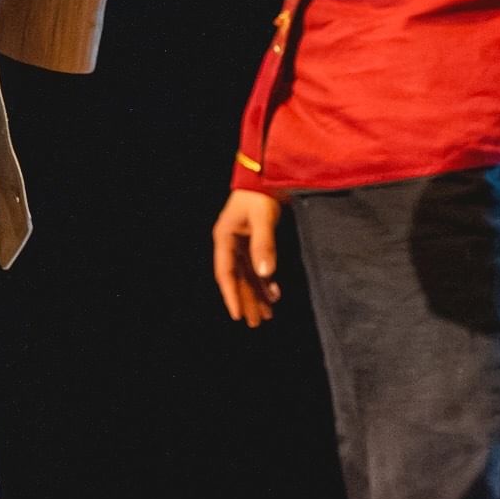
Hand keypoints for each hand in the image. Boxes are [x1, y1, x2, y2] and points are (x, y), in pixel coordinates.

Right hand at [212, 189, 283, 326]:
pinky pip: (257, 267)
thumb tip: (266, 274)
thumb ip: (264, 245)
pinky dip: (266, 281)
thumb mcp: (262, 219)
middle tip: (255, 323)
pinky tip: (274, 294)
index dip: (231, 295)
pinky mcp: (254, 241)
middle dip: (246, 300)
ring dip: (256, 294)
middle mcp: (230, 243)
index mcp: (225, 238)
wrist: (267, 175)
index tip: (238, 315)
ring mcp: (242, 243)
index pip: (226, 273)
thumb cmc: (261, 194)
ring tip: (265, 315)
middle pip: (237, 278)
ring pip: (248, 275)